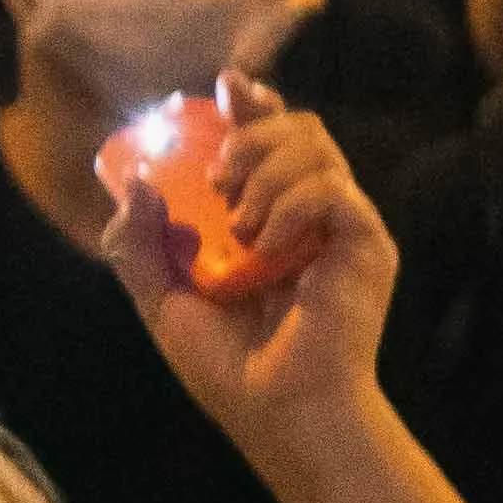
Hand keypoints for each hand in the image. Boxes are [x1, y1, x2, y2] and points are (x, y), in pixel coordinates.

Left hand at [99, 90, 386, 427]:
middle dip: (253, 132)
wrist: (281, 415)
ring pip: (317, 146)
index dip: (253, 105)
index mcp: (273, 221)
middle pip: (300, 128)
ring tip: (240, 222)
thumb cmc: (231, 371)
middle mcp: (313, 216)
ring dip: (266, 170)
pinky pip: (334, 188)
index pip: (273, 140)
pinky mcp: (367, 243)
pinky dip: (292, 203)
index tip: (226, 87)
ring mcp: (343, 227)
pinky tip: (267, 241)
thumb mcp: (164, 303)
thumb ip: (138, 249)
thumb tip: (135, 184)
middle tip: (219, 176)